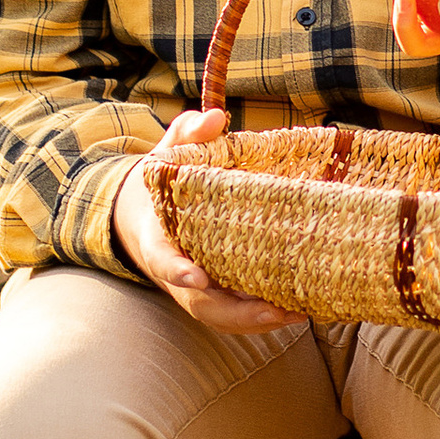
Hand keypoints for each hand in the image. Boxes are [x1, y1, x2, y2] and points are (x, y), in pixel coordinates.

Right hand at [110, 108, 295, 335]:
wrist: (142, 215)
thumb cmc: (161, 183)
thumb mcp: (167, 154)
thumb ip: (187, 136)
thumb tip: (215, 117)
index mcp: (156, 238)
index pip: (162, 259)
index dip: (177, 271)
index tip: (196, 277)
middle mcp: (174, 271)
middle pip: (199, 302)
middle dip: (235, 312)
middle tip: (272, 309)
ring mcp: (192, 288)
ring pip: (219, 316)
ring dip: (255, 321)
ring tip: (296, 313)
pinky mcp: (212, 293)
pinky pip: (233, 315)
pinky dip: (260, 318)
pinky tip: (297, 310)